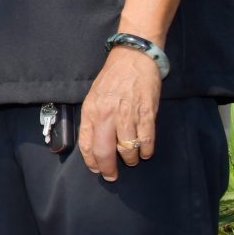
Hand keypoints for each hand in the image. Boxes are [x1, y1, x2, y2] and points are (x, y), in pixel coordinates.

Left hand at [80, 44, 162, 181]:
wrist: (134, 58)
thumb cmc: (113, 78)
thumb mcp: (94, 97)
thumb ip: (93, 119)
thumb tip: (94, 143)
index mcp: (92, 111)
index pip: (87, 144)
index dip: (91, 162)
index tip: (96, 169)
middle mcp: (107, 115)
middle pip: (105, 152)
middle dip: (108, 169)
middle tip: (112, 176)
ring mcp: (127, 115)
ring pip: (127, 150)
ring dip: (130, 159)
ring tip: (132, 159)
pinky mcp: (147, 114)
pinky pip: (146, 141)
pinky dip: (146, 151)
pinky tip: (145, 152)